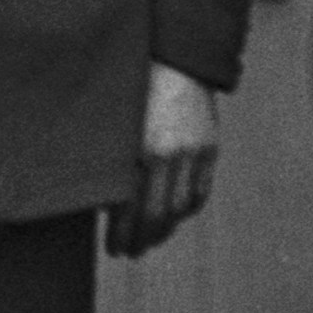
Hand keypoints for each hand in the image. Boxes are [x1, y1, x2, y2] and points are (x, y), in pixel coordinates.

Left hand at [107, 64, 223, 257]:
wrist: (176, 59)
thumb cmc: (134, 87)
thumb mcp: (116, 121)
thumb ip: (112, 159)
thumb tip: (103, 199)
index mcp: (138, 150)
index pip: (130, 209)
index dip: (122, 235)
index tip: (114, 250)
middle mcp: (167, 155)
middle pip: (157, 215)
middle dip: (143, 239)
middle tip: (132, 253)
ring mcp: (192, 153)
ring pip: (181, 208)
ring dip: (166, 229)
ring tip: (153, 239)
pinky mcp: (209, 148)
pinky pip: (200, 191)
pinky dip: (188, 209)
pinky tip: (176, 216)